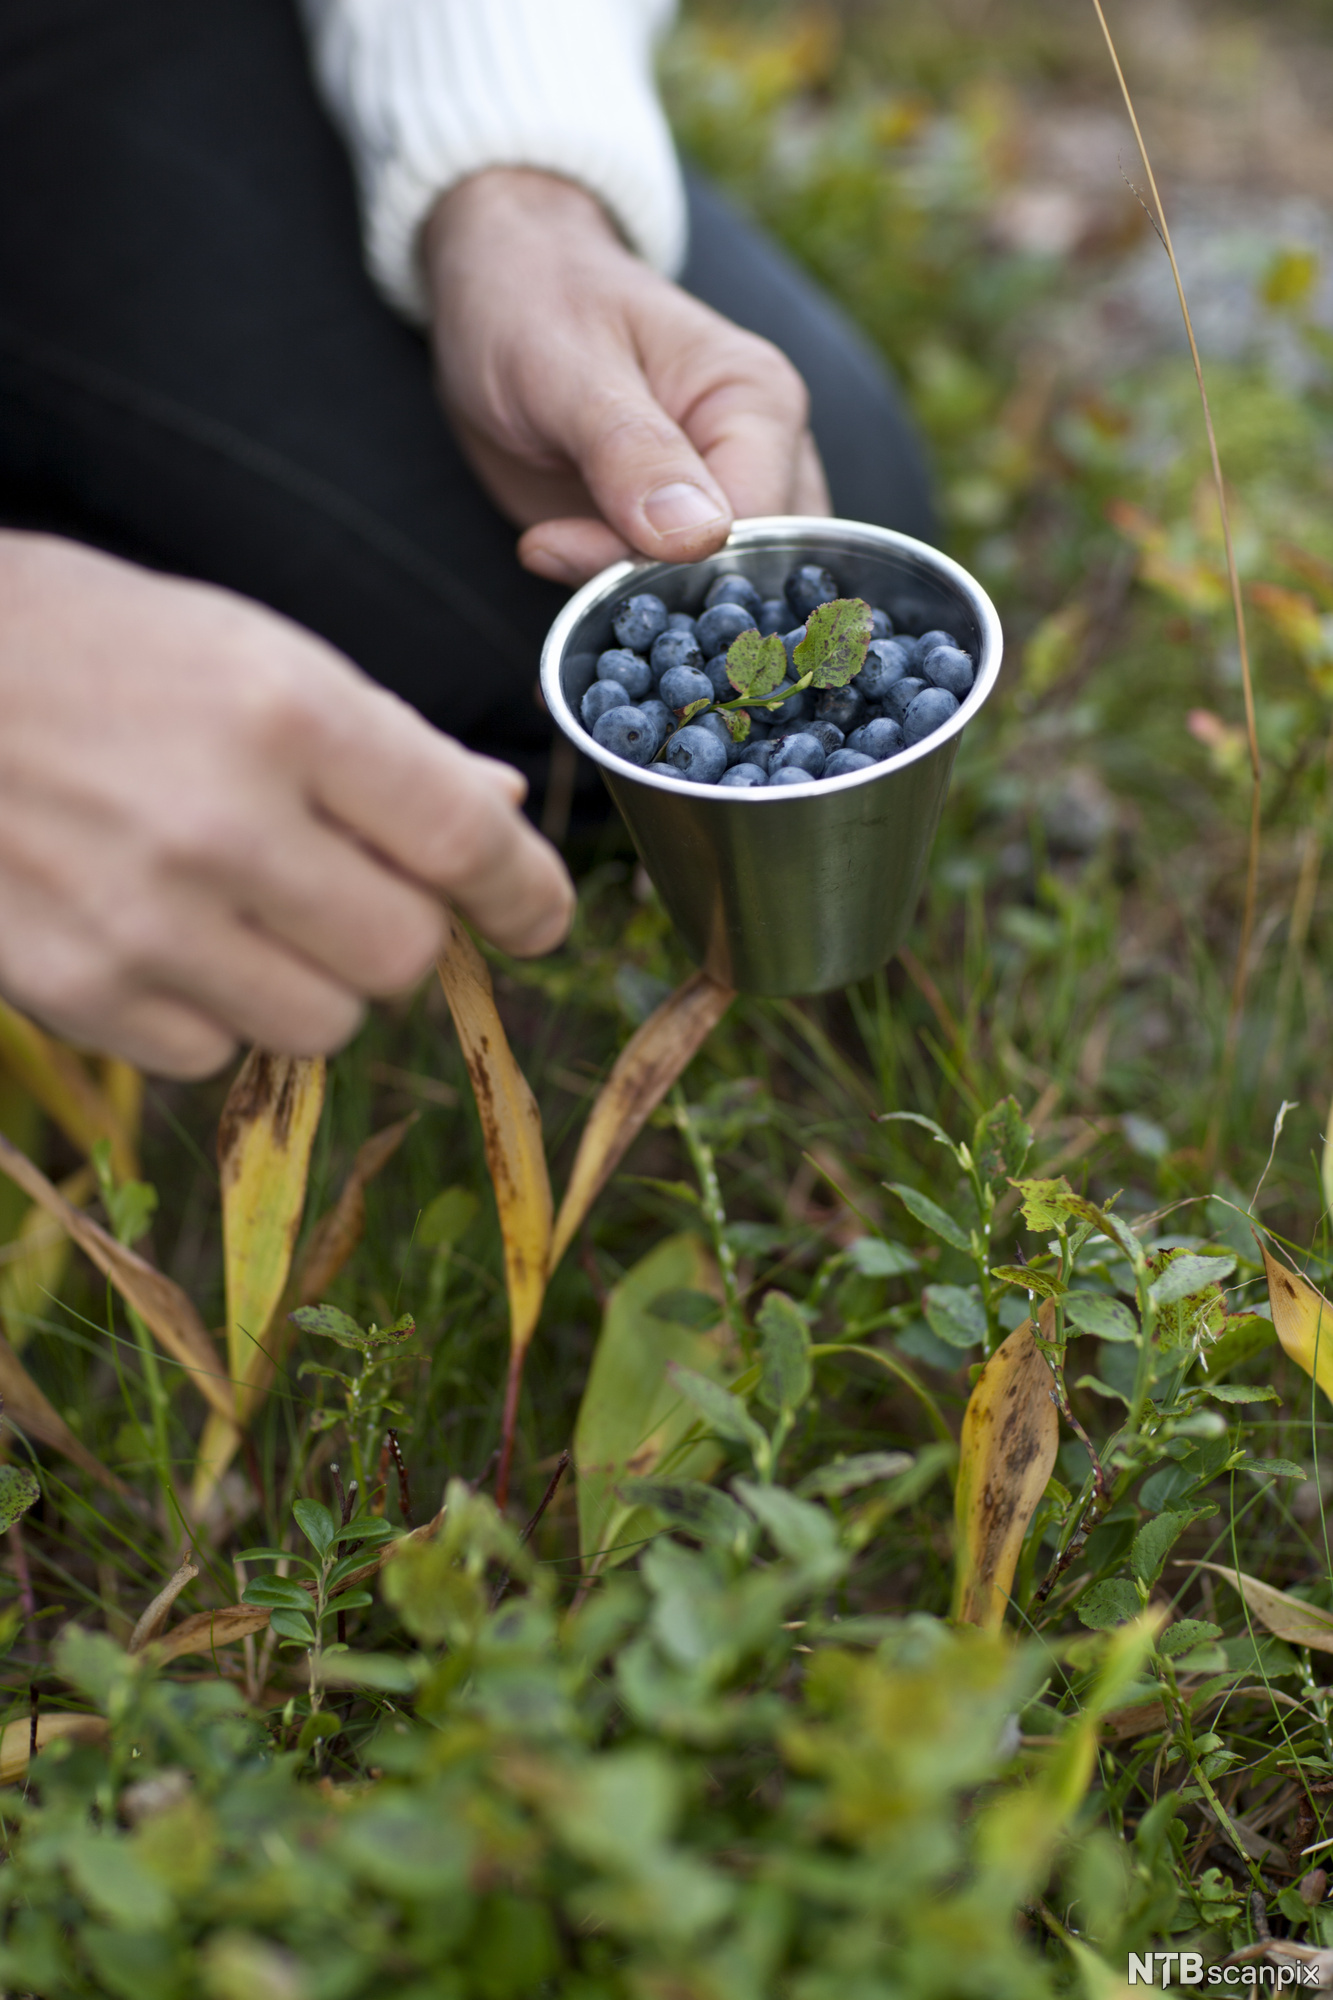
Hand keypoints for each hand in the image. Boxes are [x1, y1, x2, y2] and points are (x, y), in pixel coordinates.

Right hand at [0, 535, 573, 1076]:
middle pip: (404, 955)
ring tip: (251, 910)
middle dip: (403, 932)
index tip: (541, 916)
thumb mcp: (250, 651)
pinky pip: (215, 1053)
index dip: (528, 893)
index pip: (462, 840)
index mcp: (285, 713)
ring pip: (324, 1024)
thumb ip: (383, 744)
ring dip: (317, 981)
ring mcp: (144, 920)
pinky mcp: (78, 989)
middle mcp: (222, 824)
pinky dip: (216, 1012)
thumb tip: (499, 813)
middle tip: (356, 890)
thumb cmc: (92, 649)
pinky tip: (167, 936)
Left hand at [423, 168, 829, 584]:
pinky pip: (672, 599)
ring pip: (717, 600)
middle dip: (664, 601)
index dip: (677, 563)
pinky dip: (621, 612)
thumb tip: (695, 539)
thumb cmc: (533, 300)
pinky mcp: (677, 538)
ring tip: (557, 575)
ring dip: (641, 615)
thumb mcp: (567, 367)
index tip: (574, 549)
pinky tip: (560, 585)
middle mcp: (765, 458)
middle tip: (565, 574)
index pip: (756, 523)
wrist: (495, 288)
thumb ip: (630, 451)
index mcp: (760, 403)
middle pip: (750, 575)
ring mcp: (725, 503)